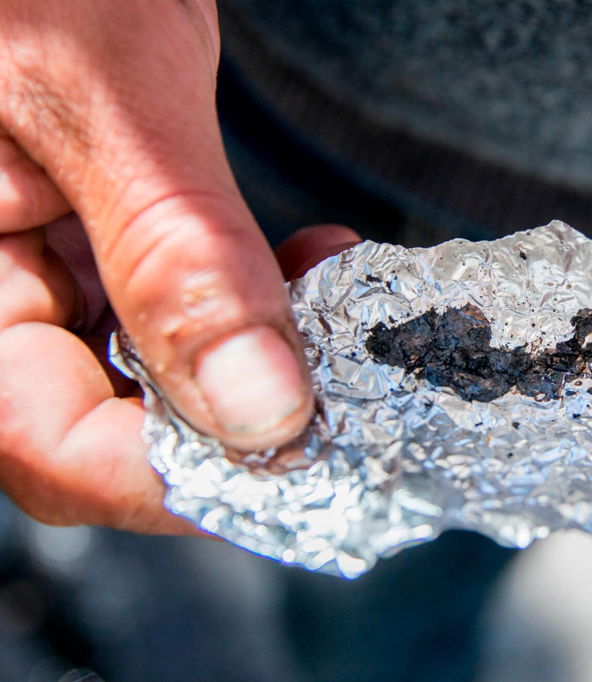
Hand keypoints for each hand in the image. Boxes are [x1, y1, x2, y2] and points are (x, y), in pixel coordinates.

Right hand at [0, 2, 351, 531]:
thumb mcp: (102, 88)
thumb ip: (174, 251)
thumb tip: (261, 414)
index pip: (52, 447)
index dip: (184, 477)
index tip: (309, 454)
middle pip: (110, 433)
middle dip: (242, 422)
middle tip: (346, 385)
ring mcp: (40, 273)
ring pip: (156, 382)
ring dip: (262, 364)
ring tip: (333, 301)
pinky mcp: (94, 244)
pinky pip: (174, 316)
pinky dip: (251, 307)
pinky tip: (307, 268)